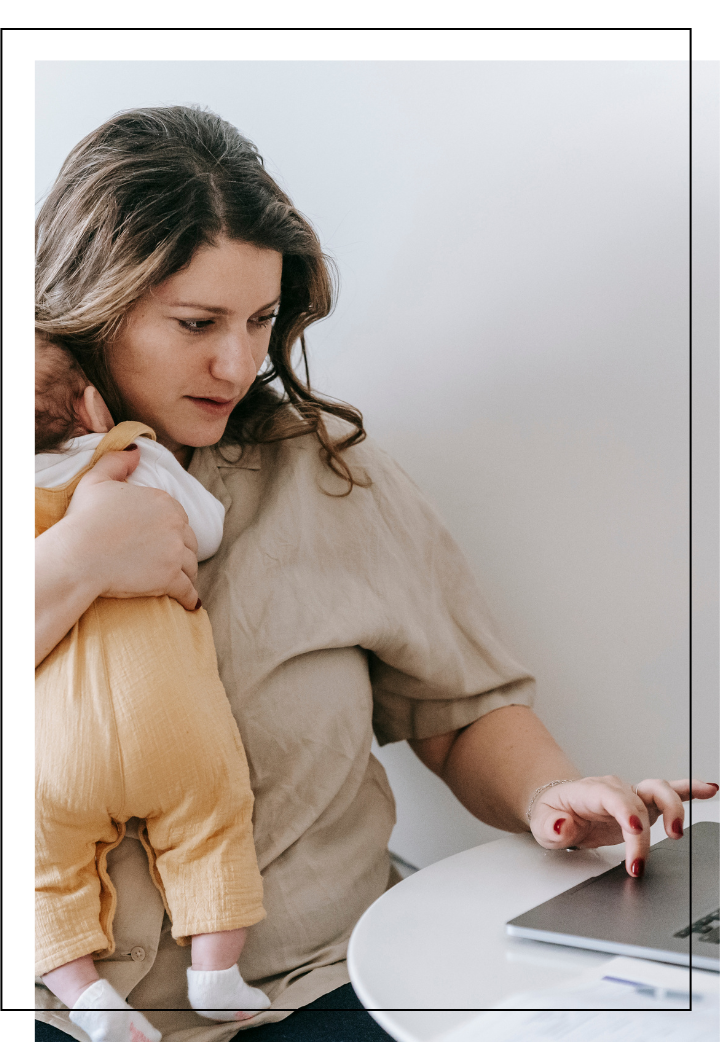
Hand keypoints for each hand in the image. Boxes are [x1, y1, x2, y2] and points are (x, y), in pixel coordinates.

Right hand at [60, 447, 199, 609]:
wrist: (78, 554)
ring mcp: (174, 551)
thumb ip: (118, 462)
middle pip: (189, 541)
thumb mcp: (97, 480)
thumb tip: (136, 451)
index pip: (179, 518)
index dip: (172, 530)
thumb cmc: (84, 519)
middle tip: (173, 563)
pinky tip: (191, 603)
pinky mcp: (171, 577)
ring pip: (191, 566)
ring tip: (181, 581)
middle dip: (182, 552)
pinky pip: (189, 591)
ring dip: (187, 574)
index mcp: (163, 501)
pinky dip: (191, 598)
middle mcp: (175, 524)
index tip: (164, 540)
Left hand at [529, 776, 718, 875]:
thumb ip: (552, 826)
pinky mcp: (643, 805)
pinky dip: (690, 790)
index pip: (613, 798)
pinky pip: (669, 793)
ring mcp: (631, 795)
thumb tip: (563, 825)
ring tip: (678, 832)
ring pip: (658, 792)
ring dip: (673, 809)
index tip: (635, 830)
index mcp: (590, 792)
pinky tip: (709, 790)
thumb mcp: (542, 824)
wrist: (558, 806)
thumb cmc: (552, 813)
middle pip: (638, 801)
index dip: (626, 812)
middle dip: (646, 830)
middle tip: (641, 858)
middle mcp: (614, 789)